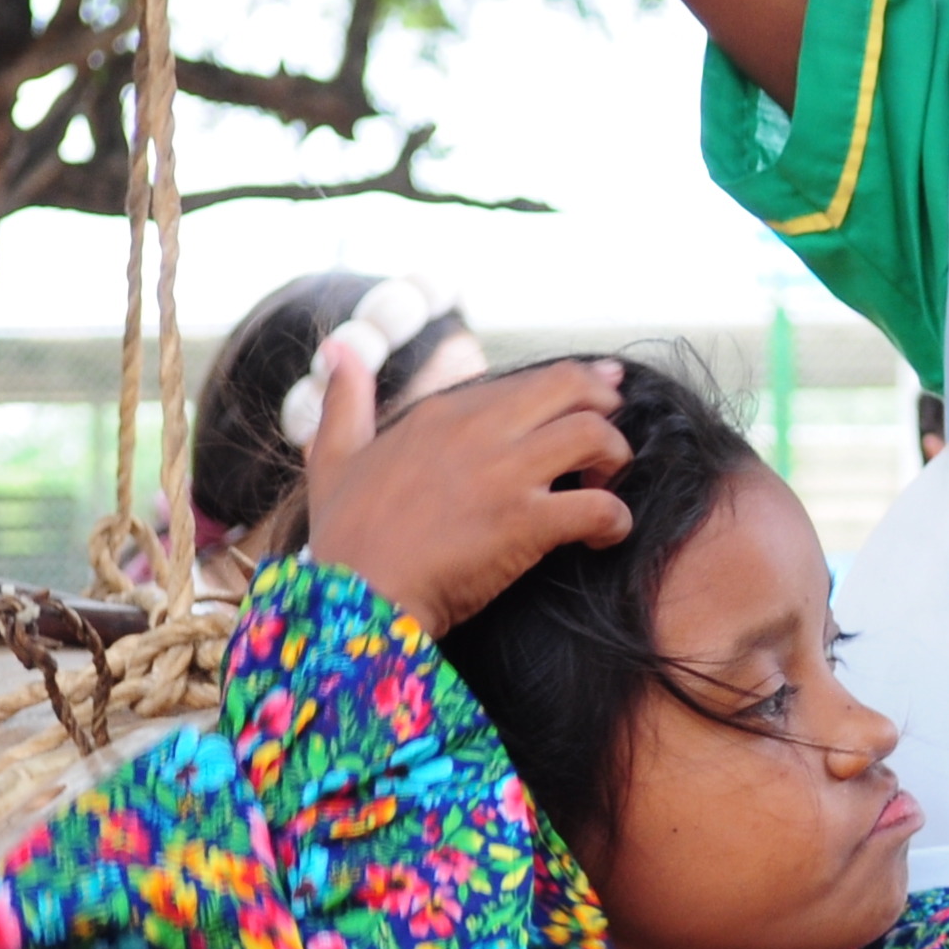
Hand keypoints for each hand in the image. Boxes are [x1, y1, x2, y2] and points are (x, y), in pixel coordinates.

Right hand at [303, 346, 633, 634]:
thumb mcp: (332, 456)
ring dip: (615, 456)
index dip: (566, 386)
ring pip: (594, 434)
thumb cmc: (343, 538)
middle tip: (611, 433)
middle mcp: (478, 431)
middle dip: (605, 401)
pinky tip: (606, 534)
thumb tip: (337, 350)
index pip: (523, 381)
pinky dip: (615, 519)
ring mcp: (504, 474)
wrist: (354, 598)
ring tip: (605, 484)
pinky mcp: (526, 523)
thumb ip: (345, 402)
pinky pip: (599, 506)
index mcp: (441, 414)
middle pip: (570, 385)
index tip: (593, 392)